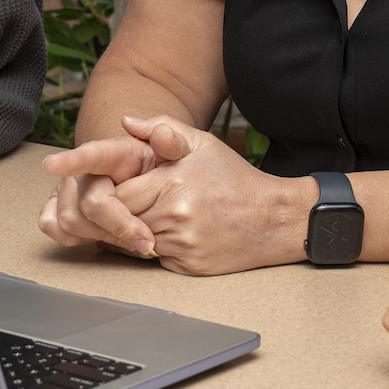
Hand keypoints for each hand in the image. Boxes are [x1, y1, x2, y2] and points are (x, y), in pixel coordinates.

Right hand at [38, 118, 174, 256]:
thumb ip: (176, 142)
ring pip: (70, 219)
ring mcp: (70, 188)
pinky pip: (51, 225)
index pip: (94, 154)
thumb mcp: (184, 152)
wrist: (153, 186)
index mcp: (117, 152)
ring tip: (130, 238)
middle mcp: (88, 168)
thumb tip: (162, 133)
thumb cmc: (167, 171)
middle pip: (91, 202)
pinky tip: (98, 235)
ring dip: (104, 236)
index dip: (72, 160)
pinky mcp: (59, 208)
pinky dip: (73, 236)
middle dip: (120, 226)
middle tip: (148, 242)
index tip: (51, 164)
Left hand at [110, 115, 314, 275]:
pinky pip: (155, 259)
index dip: (115, 192)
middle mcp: (175, 215)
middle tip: (136, 203)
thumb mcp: (203, 143)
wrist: (273, 218)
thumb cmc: (235, 178)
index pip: (119, 194)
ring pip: (135, 242)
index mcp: (173, 182)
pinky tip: (174, 233)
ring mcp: (182, 244)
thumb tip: (126, 122)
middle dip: (123, 213)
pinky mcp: (188, 266)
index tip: (125, 187)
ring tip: (158, 215)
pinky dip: (157, 247)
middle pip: (122, 221)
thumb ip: (162, 128)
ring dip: (138, 231)